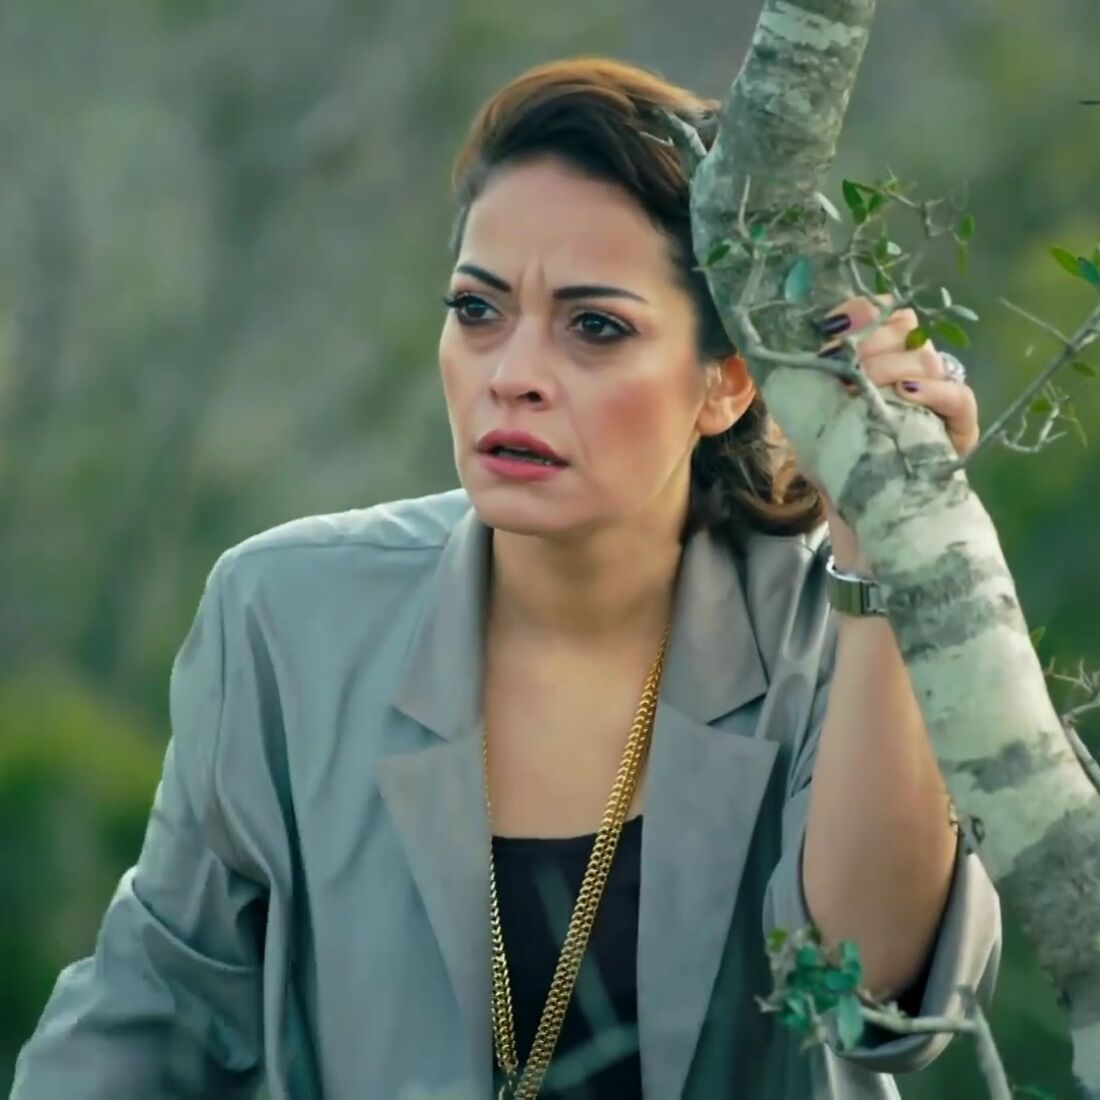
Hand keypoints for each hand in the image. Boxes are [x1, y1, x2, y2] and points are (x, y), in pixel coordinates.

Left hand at [808, 295, 982, 567]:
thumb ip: (804, 387)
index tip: (829, 327)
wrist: (864, 515)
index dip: (858, 313)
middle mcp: (912, 371)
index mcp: (880, 361)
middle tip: (841, 353)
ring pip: (928, 358)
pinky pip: (959, 397)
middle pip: (907, 329)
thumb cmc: (841, 463)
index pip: (880, 316)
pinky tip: (905, 394)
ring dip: (891, 362)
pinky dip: (934, 390)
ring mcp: (939, 397)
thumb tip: (774, 355)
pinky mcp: (958, 427)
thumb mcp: (814, 421)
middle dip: (870, 335)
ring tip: (862, 380)